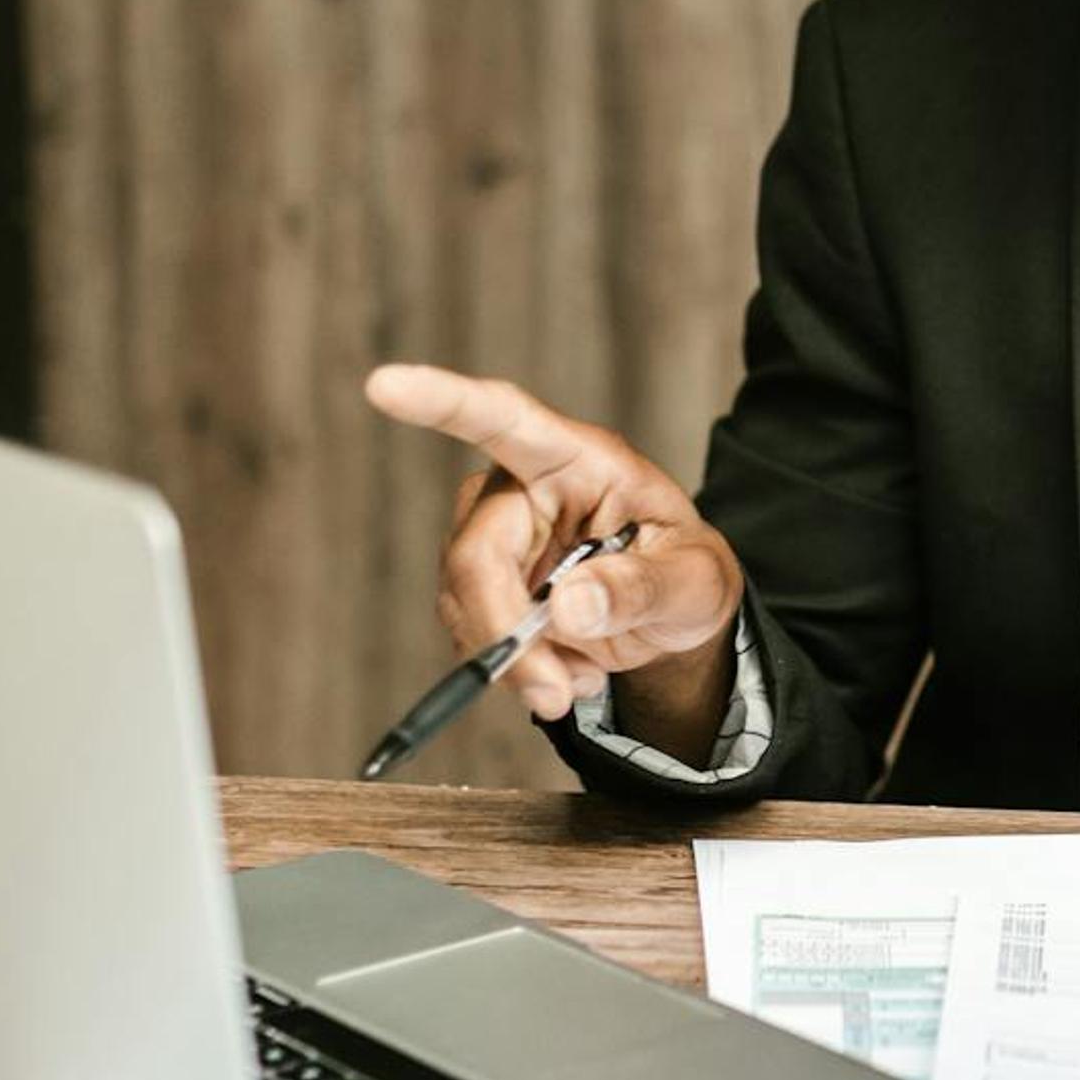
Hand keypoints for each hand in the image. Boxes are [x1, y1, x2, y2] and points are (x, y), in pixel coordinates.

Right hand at [363, 363, 744, 737]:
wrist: (673, 615)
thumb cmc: (687, 574)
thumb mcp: (695, 583)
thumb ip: (642, 589)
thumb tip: (567, 607)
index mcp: (579, 457)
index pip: (503, 418)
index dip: (442, 400)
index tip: (384, 384)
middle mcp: (522, 487)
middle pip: (475, 553)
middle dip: (505, 633)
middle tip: (555, 695)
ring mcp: (495, 535)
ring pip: (462, 602)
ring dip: (515, 661)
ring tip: (579, 677)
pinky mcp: (482, 583)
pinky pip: (469, 633)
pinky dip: (513, 670)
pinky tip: (562, 671)